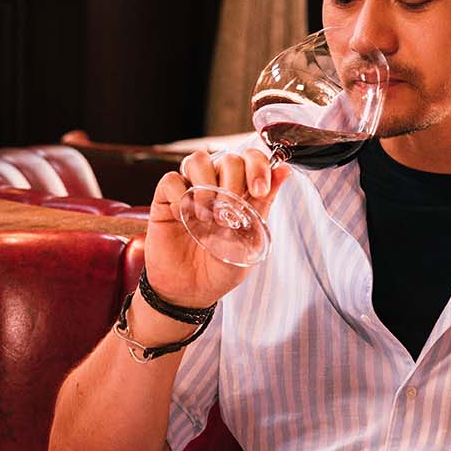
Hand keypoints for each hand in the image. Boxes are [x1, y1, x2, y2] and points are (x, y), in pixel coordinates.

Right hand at [144, 148, 291, 309]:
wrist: (190, 292)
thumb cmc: (221, 267)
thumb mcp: (250, 241)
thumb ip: (263, 205)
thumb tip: (285, 171)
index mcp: (242, 192)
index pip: (252, 159)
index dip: (258, 167)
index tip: (259, 191)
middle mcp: (217, 186)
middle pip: (227, 158)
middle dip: (233, 181)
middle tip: (229, 213)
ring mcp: (190, 190)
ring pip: (197, 160)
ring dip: (206, 186)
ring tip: (207, 217)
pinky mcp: (166, 199)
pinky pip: (171, 180)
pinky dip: (179, 196)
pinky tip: (184, 218)